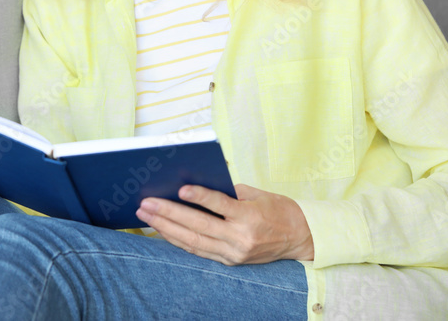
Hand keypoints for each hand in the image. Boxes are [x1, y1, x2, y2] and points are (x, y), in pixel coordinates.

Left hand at [135, 183, 313, 264]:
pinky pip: (198, 251)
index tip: (180, 189)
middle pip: (199, 226)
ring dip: (166, 228)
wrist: (300, 238)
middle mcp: (241, 239)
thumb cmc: (278, 209)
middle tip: (147, 203)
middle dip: (169, 214)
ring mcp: (234, 253)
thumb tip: (194, 185)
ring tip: (146, 216)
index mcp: (251, 217)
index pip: (221, 206)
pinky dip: (178, 240)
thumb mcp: (258, 193)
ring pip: (193, 242)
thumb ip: (228, 191)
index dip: (200, 197)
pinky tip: (162, 229)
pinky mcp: (230, 261)